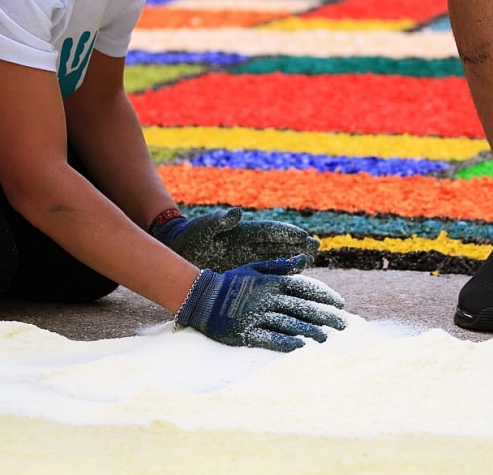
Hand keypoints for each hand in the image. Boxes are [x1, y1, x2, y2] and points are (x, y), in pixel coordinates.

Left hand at [151, 207, 317, 271]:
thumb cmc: (189, 236)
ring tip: (309, 260)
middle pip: (277, 243)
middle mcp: (247, 244)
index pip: (269, 231)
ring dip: (291, 259)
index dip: (286, 234)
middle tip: (315, 247)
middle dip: (296, 244)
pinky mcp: (241, 271)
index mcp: (241, 231)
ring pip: (274, 258)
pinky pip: (263, 272)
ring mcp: (245, 257)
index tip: (303, 236)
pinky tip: (290, 279)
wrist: (177, 249)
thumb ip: (219, 222)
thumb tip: (236, 213)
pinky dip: (277, 274)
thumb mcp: (203, 229)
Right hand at [175, 254, 345, 351]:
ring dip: (311, 331)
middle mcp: (267, 299)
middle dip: (326, 317)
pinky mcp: (245, 333)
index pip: (305, 289)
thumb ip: (279, 266)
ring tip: (325, 338)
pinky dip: (286, 342)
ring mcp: (256, 317)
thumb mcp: (254, 268)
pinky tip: (300, 345)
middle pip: (303, 308)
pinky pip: (269, 339)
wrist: (200, 298)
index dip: (325, 296)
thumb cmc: (230, 282)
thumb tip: (303, 261)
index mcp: (271, 282)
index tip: (340, 304)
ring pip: (290, 324)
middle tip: (343, 325)